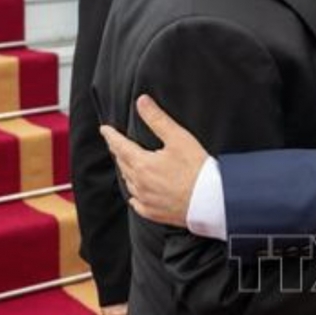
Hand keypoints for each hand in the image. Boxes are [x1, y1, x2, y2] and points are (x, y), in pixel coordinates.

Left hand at [99, 95, 207, 227]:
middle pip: (123, 164)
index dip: (111, 136)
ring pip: (129, 183)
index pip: (120, 146)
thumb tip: (142, 101)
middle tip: (116, 144)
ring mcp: (146, 200)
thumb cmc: (197, 169)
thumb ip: (157, 119)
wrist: (211, 200)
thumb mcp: (178, 138)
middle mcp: (139, 183)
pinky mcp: (154, 212)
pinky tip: (136, 194)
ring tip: (127, 164)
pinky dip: (134, 195)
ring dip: (126, 171)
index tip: (104, 129)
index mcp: (142, 164)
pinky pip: (137, 203)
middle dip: (118, 152)